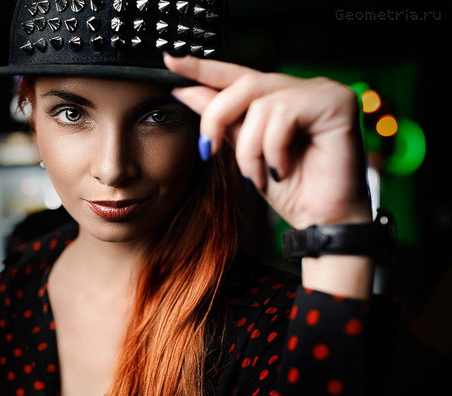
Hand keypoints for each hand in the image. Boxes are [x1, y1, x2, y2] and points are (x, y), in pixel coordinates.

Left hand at [165, 54, 372, 228]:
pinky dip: (273, 148)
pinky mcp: (336, 102)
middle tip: (207, 151)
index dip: (203, 68)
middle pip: (244, 84)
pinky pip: (284, 114)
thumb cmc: (291, 191)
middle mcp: (301, 88)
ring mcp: (322, 92)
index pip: (236, 74)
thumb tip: (187, 90)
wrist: (320, 222)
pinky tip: (283, 170)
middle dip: (217, 118)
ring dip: (249, 148)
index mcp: (279, 97)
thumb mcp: (244, 152)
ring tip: (259, 176)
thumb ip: (222, 120)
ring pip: (261, 103)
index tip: (171, 60)